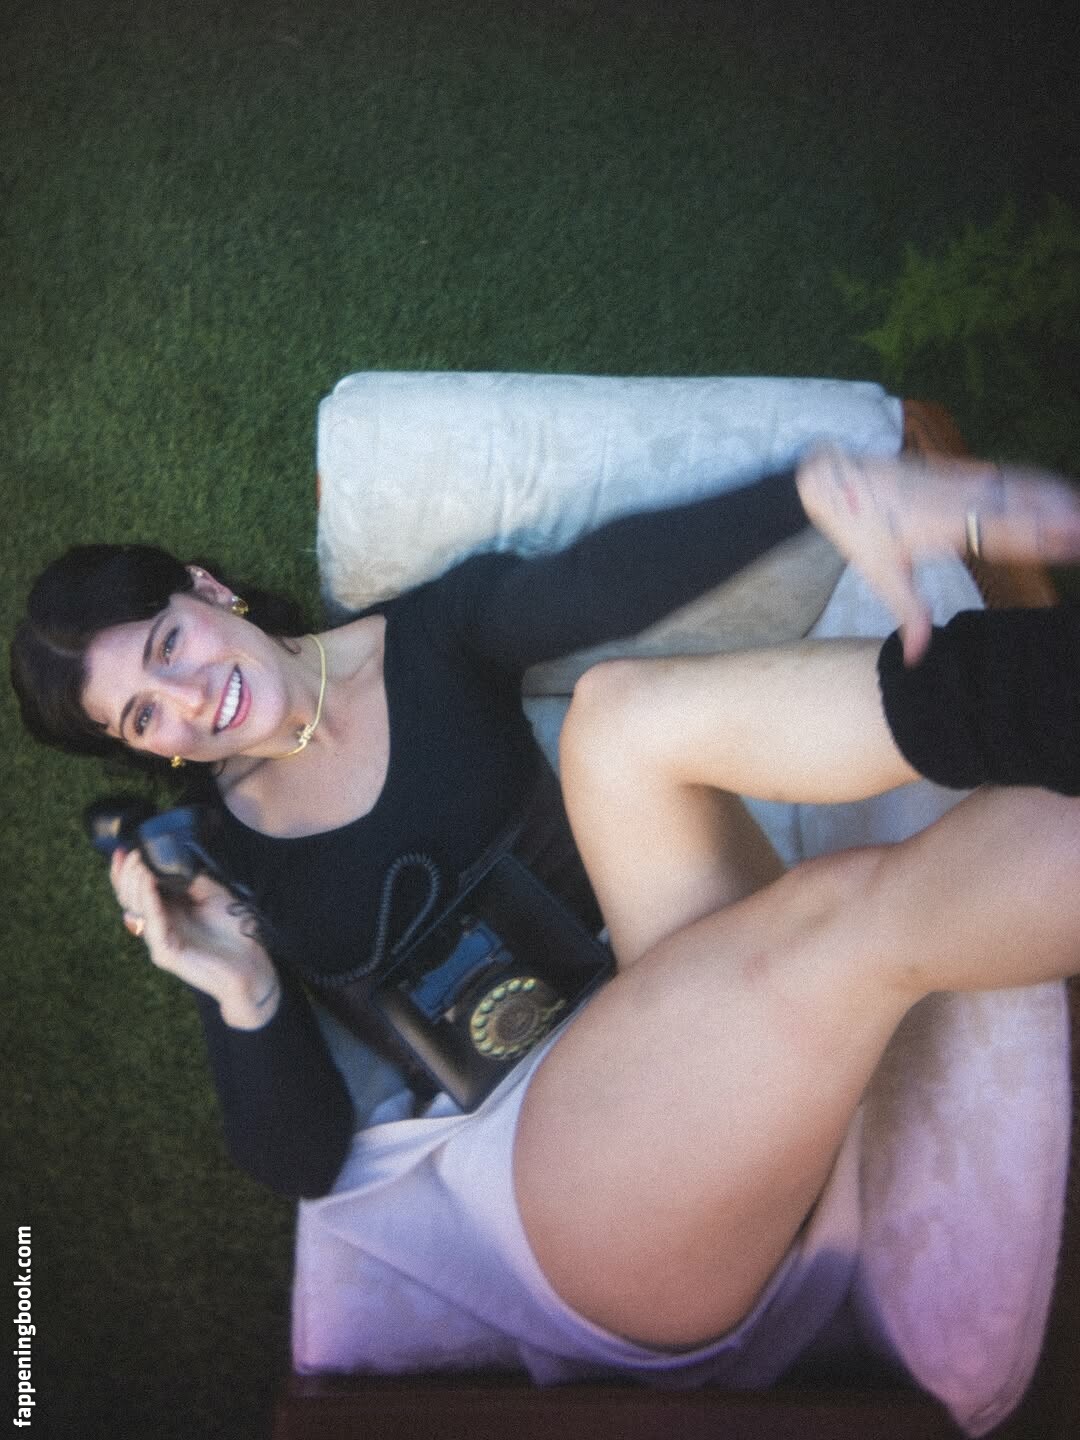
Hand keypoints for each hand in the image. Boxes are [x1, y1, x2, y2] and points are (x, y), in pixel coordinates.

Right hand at [110, 848, 280, 1028]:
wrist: (250, 964)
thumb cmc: (235, 931)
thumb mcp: (213, 894)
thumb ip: (190, 879)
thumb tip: (172, 860)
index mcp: (166, 913)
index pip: (136, 891)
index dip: (126, 872)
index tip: (124, 849)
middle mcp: (158, 926)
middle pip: (129, 898)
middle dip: (128, 873)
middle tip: (133, 853)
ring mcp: (158, 940)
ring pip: (135, 909)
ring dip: (136, 882)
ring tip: (139, 862)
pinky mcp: (165, 952)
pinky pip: (152, 922)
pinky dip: (148, 899)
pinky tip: (148, 881)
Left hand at [796, 446, 1079, 662]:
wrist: (837, 479)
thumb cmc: (861, 530)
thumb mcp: (880, 576)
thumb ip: (909, 615)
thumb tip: (916, 659)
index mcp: (940, 527)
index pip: (999, 533)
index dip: (1038, 535)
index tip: (1071, 538)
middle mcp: (956, 499)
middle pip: (1017, 506)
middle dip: (1057, 514)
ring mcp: (959, 480)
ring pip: (1016, 486)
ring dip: (1052, 495)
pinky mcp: (959, 469)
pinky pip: (1004, 475)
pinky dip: (1034, 481)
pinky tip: (1057, 489)